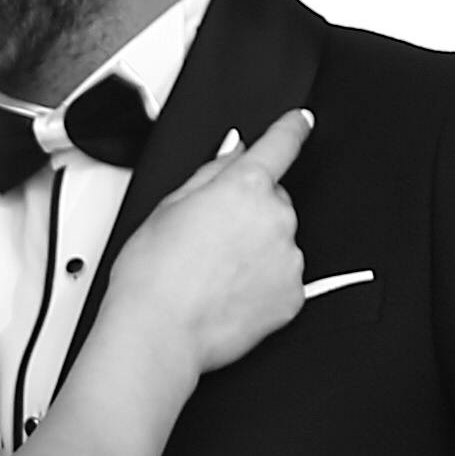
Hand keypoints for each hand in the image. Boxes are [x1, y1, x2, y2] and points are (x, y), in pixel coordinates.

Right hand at [109, 107, 312, 374]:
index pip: (281, 144)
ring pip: (279, 241)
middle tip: (211, 239)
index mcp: (245, 187)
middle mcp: (276, 218)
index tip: (301, 121)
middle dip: (250, 211)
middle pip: (274, 200)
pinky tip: (229, 293)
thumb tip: (235, 155)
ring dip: (257, 249)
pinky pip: (283, 278)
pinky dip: (263, 283)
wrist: (159, 334)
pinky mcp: (293, 296)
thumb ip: (211, 173)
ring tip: (215, 273)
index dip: (292, 128)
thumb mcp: (169, 205)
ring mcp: (288, 259)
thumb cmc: (153, 275)